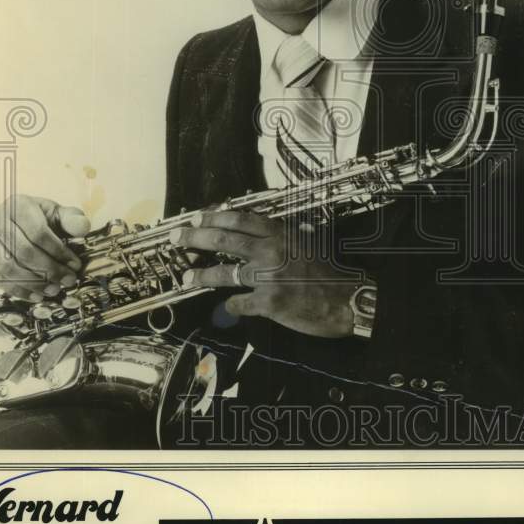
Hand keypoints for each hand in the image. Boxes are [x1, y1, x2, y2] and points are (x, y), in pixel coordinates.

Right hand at [0, 194, 90, 299]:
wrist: (11, 221)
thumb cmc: (39, 218)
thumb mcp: (56, 214)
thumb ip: (71, 219)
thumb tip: (82, 228)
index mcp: (18, 205)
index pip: (38, 233)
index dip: (58, 252)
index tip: (75, 265)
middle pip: (23, 251)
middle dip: (49, 270)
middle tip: (67, 281)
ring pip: (8, 267)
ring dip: (34, 283)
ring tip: (53, 290)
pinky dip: (18, 290)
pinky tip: (36, 295)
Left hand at [169, 209, 357, 337]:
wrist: (347, 299)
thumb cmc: (329, 270)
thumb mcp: (305, 242)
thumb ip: (280, 236)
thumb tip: (256, 231)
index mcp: (279, 233)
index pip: (239, 219)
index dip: (213, 216)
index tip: (195, 217)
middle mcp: (269, 251)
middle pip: (223, 240)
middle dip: (195, 237)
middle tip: (176, 238)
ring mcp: (267, 278)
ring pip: (225, 273)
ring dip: (201, 275)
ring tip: (186, 277)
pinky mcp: (268, 304)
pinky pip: (239, 303)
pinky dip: (231, 305)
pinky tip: (227, 307)